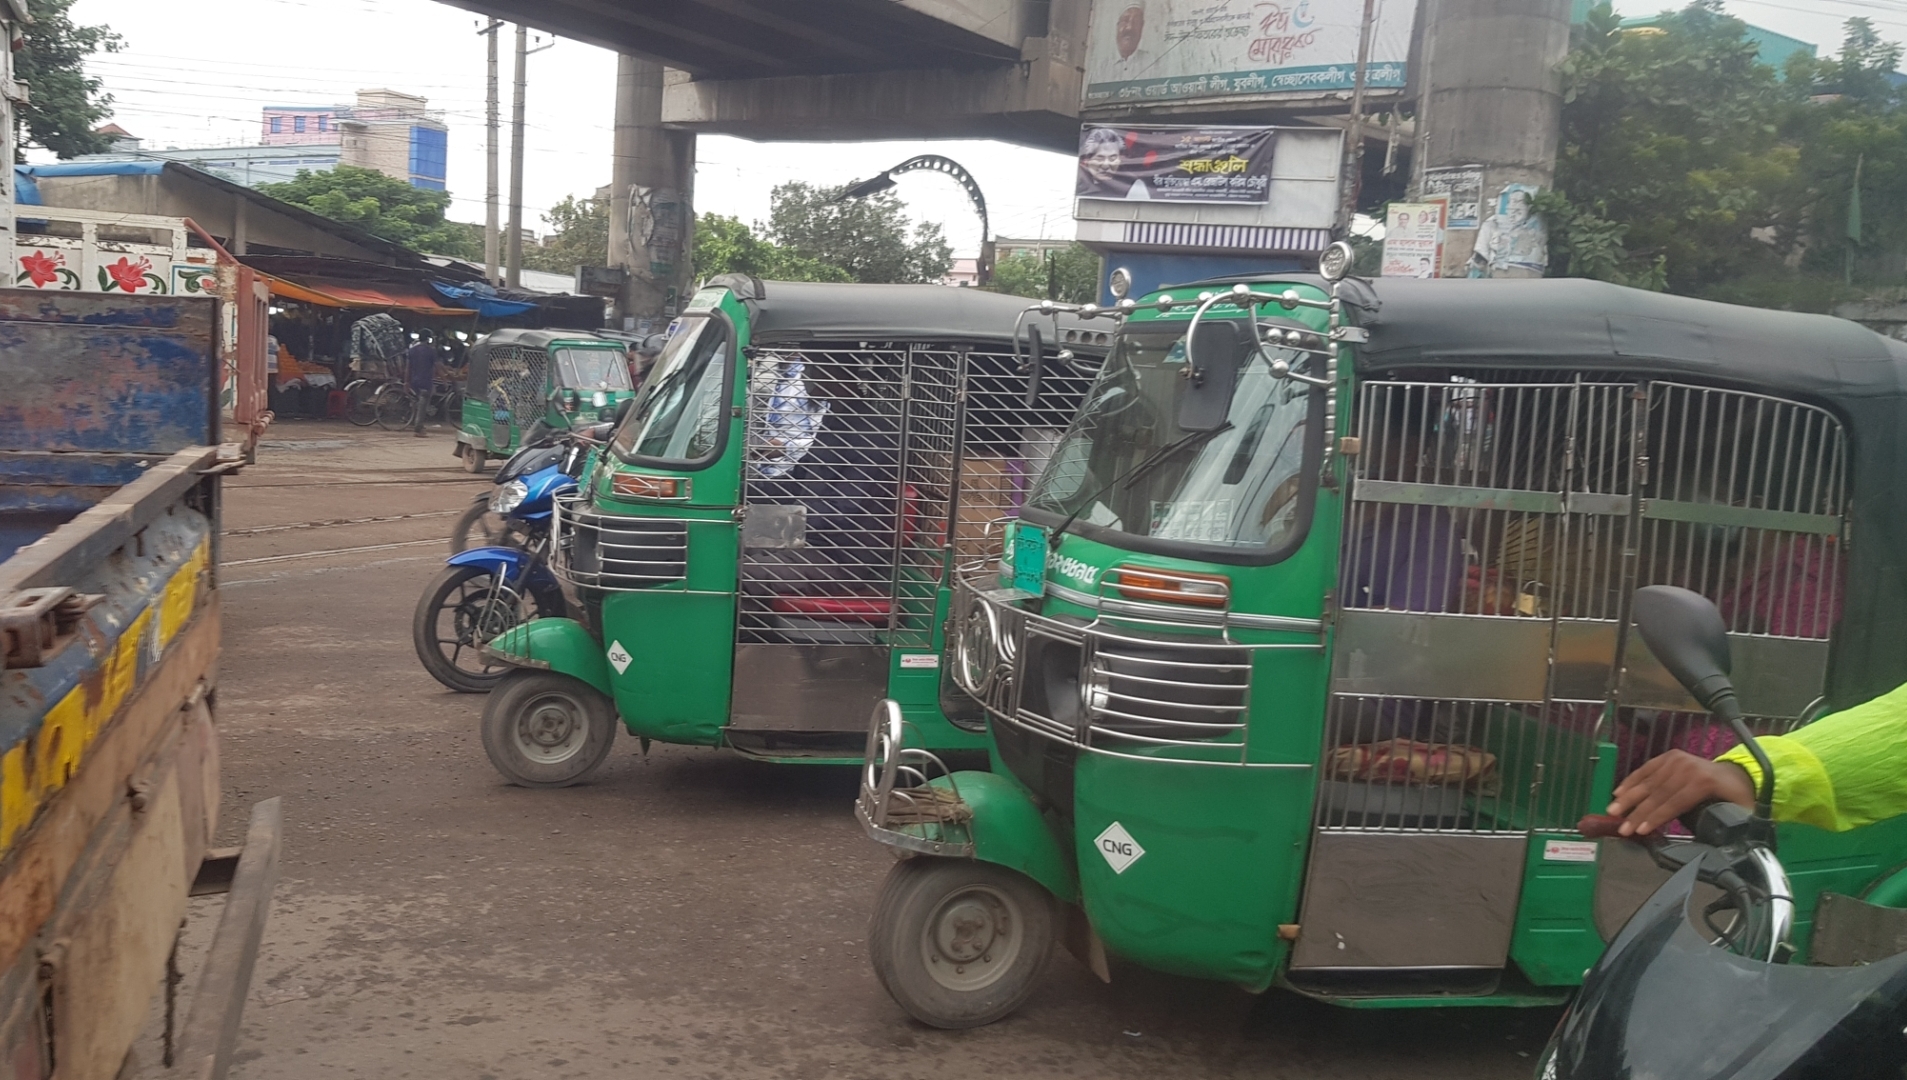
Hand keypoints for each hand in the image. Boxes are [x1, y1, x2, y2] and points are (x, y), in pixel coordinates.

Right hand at [1607, 750, 1754, 835]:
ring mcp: (1676, 760)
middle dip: (1637, 812)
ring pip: (1648, 782)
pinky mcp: (1669, 757)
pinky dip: (1631, 781)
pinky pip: (1646, 770)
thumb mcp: (1741, 811)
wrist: (1736, 773)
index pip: (1675, 802)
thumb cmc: (1736, 796)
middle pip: (1658, 793)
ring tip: (1613, 811)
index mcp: (1704, 781)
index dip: (1657, 817)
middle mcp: (1687, 767)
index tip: (1641, 830)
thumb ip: (1734, 827)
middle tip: (1622, 827)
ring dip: (1628, 798)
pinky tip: (1619, 792)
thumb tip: (1725, 846)